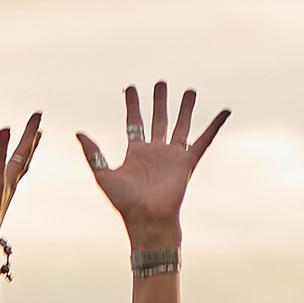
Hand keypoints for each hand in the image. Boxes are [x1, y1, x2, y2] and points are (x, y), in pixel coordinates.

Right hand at [0, 114, 39, 248]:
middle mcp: (6, 187)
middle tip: (38, 131)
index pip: (24, 150)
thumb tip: (6, 129)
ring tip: (10, 154)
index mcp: (11, 179)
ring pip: (3, 176)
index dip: (30, 131)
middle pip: (21, 162)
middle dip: (29, 146)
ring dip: (7, 163)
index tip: (38, 114)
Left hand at [77, 79, 225, 242]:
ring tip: (189, 91)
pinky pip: (204, 140)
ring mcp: (173, 156)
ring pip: (181, 125)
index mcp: (136, 153)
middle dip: (159, 101)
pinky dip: (215, 125)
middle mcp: (156, 151)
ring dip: (185, 108)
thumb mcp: (103, 175)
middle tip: (161, 83)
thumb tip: (79, 133)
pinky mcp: (187, 162)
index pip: (135, 122)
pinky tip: (224, 112)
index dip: (132, 105)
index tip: (131, 88)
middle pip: (158, 120)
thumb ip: (93, 153)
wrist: (147, 219)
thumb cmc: (125, 202)